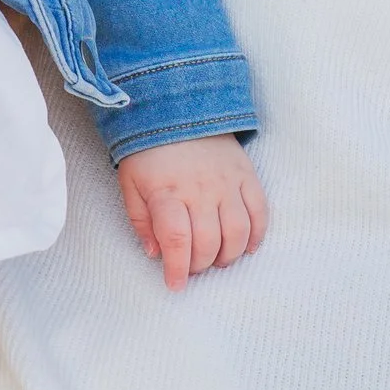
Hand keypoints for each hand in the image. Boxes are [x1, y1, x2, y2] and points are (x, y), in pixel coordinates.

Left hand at [117, 135, 268, 290]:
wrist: (178, 105)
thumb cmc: (149, 150)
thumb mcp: (130, 182)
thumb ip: (140, 221)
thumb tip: (155, 254)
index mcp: (166, 191)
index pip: (176, 239)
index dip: (177, 269)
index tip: (175, 285)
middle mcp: (199, 189)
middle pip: (208, 243)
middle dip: (200, 266)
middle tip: (192, 267)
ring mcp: (226, 182)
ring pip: (237, 233)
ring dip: (228, 256)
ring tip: (216, 260)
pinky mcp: (245, 175)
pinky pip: (259, 212)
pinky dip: (256, 236)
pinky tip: (245, 247)